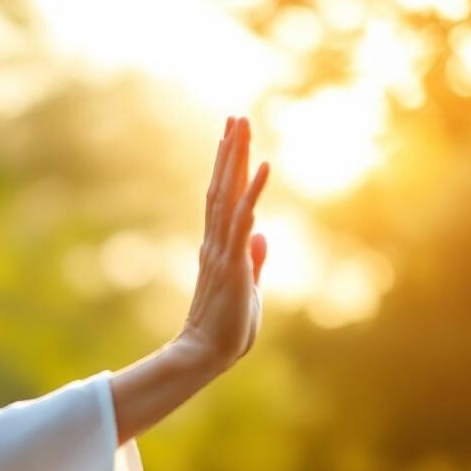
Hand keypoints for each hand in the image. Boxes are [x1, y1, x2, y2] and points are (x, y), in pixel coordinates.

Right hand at [178, 116, 270, 375]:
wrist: (207, 354)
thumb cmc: (226, 328)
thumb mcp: (247, 287)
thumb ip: (253, 260)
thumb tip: (261, 235)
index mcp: (219, 248)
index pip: (223, 199)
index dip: (228, 167)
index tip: (230, 137)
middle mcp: (216, 242)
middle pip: (222, 187)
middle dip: (229, 151)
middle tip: (235, 116)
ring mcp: (222, 249)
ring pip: (228, 194)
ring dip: (236, 159)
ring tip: (241, 126)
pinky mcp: (232, 261)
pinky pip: (243, 218)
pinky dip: (254, 191)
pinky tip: (263, 166)